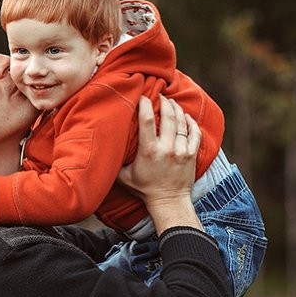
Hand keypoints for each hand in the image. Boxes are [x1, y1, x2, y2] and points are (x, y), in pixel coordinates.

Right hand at [117, 96, 202, 232]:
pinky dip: (191, 122)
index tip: (143, 96)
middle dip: (164, 102)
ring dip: (177, 109)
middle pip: (168, 116)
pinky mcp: (192, 155)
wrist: (169, 202)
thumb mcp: (124, 177)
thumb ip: (114, 162)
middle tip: (160, 94)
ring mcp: (182, 151)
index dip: (145, 104)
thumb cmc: (144, 189)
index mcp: (149, 151)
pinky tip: (186, 116)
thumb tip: (100, 150)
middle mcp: (167, 148)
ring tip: (171, 102)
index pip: (147, 120)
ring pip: (182, 122)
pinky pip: (195, 133)